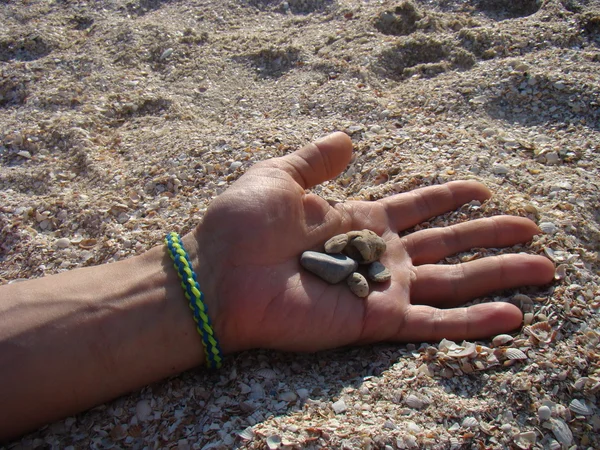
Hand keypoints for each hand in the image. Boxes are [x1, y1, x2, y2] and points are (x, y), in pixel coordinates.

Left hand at [190, 132, 553, 352]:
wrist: (218, 277)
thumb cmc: (241, 226)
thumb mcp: (279, 176)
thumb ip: (315, 160)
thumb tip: (346, 138)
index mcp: (356, 219)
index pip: (416, 206)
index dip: (448, 196)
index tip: (481, 187)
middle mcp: (375, 254)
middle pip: (447, 243)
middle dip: (489, 234)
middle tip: (532, 225)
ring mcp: (379, 288)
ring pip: (453, 282)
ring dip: (499, 274)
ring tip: (543, 266)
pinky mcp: (376, 320)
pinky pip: (434, 322)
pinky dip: (474, 321)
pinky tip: (513, 315)